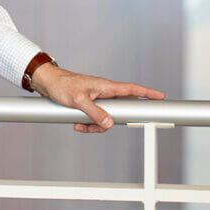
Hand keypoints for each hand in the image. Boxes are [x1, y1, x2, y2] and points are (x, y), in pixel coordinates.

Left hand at [31, 63, 163, 133]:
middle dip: (111, 122)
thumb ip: (95, 113)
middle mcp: (104, 92)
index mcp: (106, 87)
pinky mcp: (90, 104)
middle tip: (100, 126)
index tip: (161, 97)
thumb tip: (110, 124)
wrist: (48, 83)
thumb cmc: (63, 86)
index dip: (147, 94)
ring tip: (80, 125)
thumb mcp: (78, 101)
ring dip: (95, 125)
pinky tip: (76, 124)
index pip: (132, 90)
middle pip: (120, 110)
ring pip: (106, 118)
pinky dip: (88, 124)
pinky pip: (96, 118)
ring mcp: (98, 99)